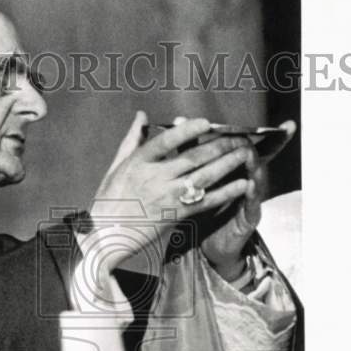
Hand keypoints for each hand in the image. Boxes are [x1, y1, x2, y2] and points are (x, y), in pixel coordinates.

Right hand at [88, 111, 250, 276]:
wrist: (105, 236)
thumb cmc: (108, 200)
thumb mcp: (116, 166)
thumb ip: (131, 140)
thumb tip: (142, 115)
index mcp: (138, 163)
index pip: (166, 141)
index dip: (187, 130)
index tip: (207, 122)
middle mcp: (154, 178)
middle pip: (193, 158)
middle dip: (219, 145)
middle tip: (239, 136)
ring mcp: (165, 198)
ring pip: (203, 177)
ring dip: (227, 164)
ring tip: (245, 153)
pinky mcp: (174, 215)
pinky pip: (204, 202)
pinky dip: (225, 193)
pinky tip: (241, 184)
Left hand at [199, 120, 295, 280]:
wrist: (210, 246)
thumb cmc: (208, 209)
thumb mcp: (201, 179)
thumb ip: (194, 152)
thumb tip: (179, 120)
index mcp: (241, 172)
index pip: (256, 149)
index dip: (273, 137)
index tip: (288, 124)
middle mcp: (251, 184)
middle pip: (259, 161)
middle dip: (261, 146)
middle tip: (251, 134)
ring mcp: (252, 202)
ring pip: (257, 181)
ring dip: (254, 167)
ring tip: (250, 154)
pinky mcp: (249, 220)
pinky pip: (251, 206)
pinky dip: (250, 195)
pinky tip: (249, 185)